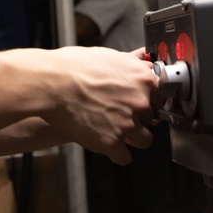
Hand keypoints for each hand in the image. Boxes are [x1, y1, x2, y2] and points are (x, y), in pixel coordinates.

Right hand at [41, 46, 158, 164]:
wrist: (52, 84)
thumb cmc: (73, 67)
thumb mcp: (109, 55)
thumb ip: (130, 62)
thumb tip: (141, 60)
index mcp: (143, 78)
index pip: (161, 95)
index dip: (148, 99)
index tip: (141, 103)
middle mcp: (141, 101)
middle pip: (152, 117)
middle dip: (138, 117)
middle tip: (119, 114)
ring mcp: (128, 124)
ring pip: (145, 140)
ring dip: (133, 138)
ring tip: (117, 132)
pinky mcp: (113, 142)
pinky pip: (125, 157)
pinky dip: (116, 153)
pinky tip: (107, 144)